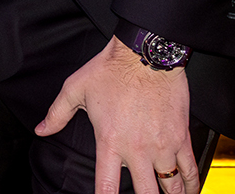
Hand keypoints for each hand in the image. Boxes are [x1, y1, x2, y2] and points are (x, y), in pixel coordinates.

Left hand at [35, 36, 198, 193]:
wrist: (146, 54)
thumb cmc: (110, 70)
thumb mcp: (74, 89)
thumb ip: (57, 114)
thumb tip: (42, 130)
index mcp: (109, 141)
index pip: (106, 186)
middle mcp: (137, 149)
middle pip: (144, 193)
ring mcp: (162, 146)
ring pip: (171, 187)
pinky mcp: (181, 138)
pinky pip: (191, 171)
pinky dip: (192, 186)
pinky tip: (189, 191)